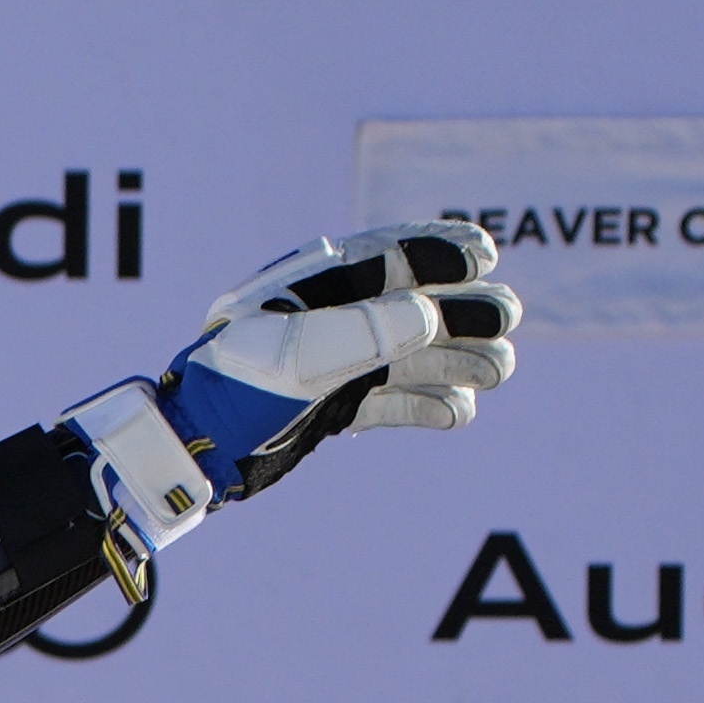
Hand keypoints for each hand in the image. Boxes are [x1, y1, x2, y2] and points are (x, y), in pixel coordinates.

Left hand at [162, 224, 520, 496]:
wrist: (195, 450)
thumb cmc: (236, 388)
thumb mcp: (297, 353)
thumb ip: (364, 329)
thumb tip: (430, 314)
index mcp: (316, 286)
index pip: (391, 257)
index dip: (440, 252)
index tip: (486, 256)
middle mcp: (331, 320)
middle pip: (413, 308)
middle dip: (464, 312)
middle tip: (508, 319)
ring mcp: (334, 365)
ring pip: (410, 357)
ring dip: (457, 360)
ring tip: (500, 370)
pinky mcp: (331, 408)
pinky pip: (389, 402)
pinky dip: (424, 406)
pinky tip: (460, 413)